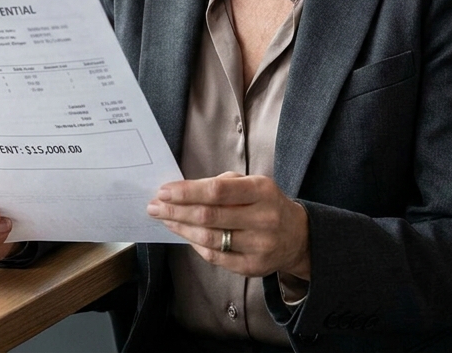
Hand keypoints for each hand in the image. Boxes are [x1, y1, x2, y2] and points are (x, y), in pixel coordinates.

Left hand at [147, 171, 310, 279]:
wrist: (297, 237)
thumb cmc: (266, 204)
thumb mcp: (252, 184)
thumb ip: (221, 184)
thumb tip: (183, 190)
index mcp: (262, 191)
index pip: (217, 192)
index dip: (187, 192)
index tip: (164, 191)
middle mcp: (263, 219)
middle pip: (209, 216)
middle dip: (176, 211)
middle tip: (155, 206)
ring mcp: (258, 246)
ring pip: (209, 239)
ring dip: (181, 228)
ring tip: (165, 219)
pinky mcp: (252, 267)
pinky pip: (215, 256)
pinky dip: (195, 244)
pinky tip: (184, 233)